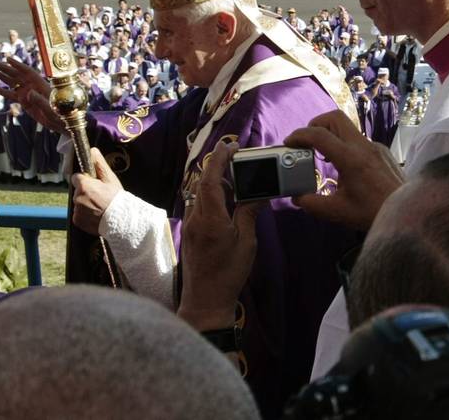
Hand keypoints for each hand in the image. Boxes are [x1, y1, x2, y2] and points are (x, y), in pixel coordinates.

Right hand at [0, 57, 62, 132]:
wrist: (61, 121)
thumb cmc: (59, 112)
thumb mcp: (50, 107)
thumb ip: (39, 100)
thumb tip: (28, 94)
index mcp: (41, 84)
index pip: (28, 72)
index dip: (18, 65)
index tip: (8, 59)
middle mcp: (32, 86)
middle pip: (17, 75)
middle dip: (6, 68)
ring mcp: (27, 93)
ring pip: (12, 82)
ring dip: (2, 77)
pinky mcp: (23, 101)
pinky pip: (10, 94)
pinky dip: (1, 91)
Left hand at [71, 147, 122, 234]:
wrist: (121, 221)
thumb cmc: (117, 199)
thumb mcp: (110, 179)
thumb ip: (99, 164)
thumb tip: (92, 150)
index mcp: (84, 185)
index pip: (76, 178)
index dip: (86, 180)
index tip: (94, 184)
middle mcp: (77, 198)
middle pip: (78, 191)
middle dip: (86, 192)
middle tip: (100, 196)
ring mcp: (76, 210)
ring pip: (78, 202)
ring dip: (85, 203)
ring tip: (99, 206)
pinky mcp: (77, 221)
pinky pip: (79, 214)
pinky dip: (85, 214)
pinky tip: (96, 214)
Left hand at [177, 141, 263, 330]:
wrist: (206, 301)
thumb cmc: (228, 275)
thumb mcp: (246, 243)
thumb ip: (249, 214)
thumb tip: (258, 194)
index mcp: (211, 219)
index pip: (210, 180)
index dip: (219, 159)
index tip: (230, 146)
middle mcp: (196, 219)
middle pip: (203, 183)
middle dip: (218, 166)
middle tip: (236, 157)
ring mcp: (190, 226)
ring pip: (199, 194)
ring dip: (215, 182)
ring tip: (235, 178)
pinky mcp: (190, 234)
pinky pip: (198, 206)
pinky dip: (211, 197)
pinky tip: (226, 202)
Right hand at [285, 109, 403, 229]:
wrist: (408, 213)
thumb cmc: (373, 212)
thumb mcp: (338, 211)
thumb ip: (312, 204)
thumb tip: (297, 198)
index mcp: (350, 158)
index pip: (319, 135)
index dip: (300, 135)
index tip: (289, 143)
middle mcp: (363, 146)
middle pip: (335, 118)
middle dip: (316, 124)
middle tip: (306, 141)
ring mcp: (375, 147)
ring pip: (348, 128)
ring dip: (331, 135)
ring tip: (323, 156)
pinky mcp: (383, 152)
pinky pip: (359, 141)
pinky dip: (346, 146)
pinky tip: (345, 167)